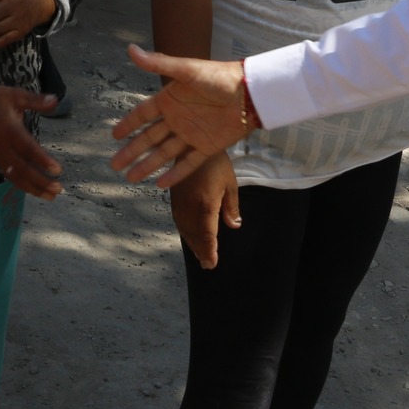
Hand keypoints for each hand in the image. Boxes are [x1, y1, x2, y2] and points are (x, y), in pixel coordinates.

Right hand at [0, 81, 62, 198]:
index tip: (57, 170)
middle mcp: (2, 146)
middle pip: (22, 168)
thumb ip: (35, 100)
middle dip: (40, 181)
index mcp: (9, 129)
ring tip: (51, 196)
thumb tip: (56, 100)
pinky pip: (10, 175)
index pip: (27, 148)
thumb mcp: (14, 94)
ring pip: (15, 176)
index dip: (42, 160)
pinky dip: (23, 185)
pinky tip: (37, 191)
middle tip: (58, 189)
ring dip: (33, 188)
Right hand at [109, 44, 251, 188]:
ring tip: (130, 178)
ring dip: (148, 165)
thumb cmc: (218, 76)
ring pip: (164, 153)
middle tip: (114, 164)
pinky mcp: (208, 147)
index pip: (143, 115)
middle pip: (150, 138)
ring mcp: (192, 134)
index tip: (114, 136)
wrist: (250, 93)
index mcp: (170, 99)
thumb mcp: (186, 69)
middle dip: (132, 151)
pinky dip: (174, 174)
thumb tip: (131, 49)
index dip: (128, 125)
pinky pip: (188, 164)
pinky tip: (160, 184)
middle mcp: (178, 118)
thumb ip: (159, 63)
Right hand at [170, 152, 240, 269]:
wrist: (191, 143)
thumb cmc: (215, 163)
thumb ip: (231, 207)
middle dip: (201, 251)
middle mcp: (189, 206)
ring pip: (185, 230)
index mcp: (205, 203)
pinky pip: (178, 221)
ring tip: (200, 255)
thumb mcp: (230, 184)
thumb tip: (234, 226)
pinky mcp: (173, 198)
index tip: (212, 263)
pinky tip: (189, 236)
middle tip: (208, 265)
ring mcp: (179, 203)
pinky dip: (184, 232)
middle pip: (194, 235)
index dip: (209, 250)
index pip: (207, 234)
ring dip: (192, 243)